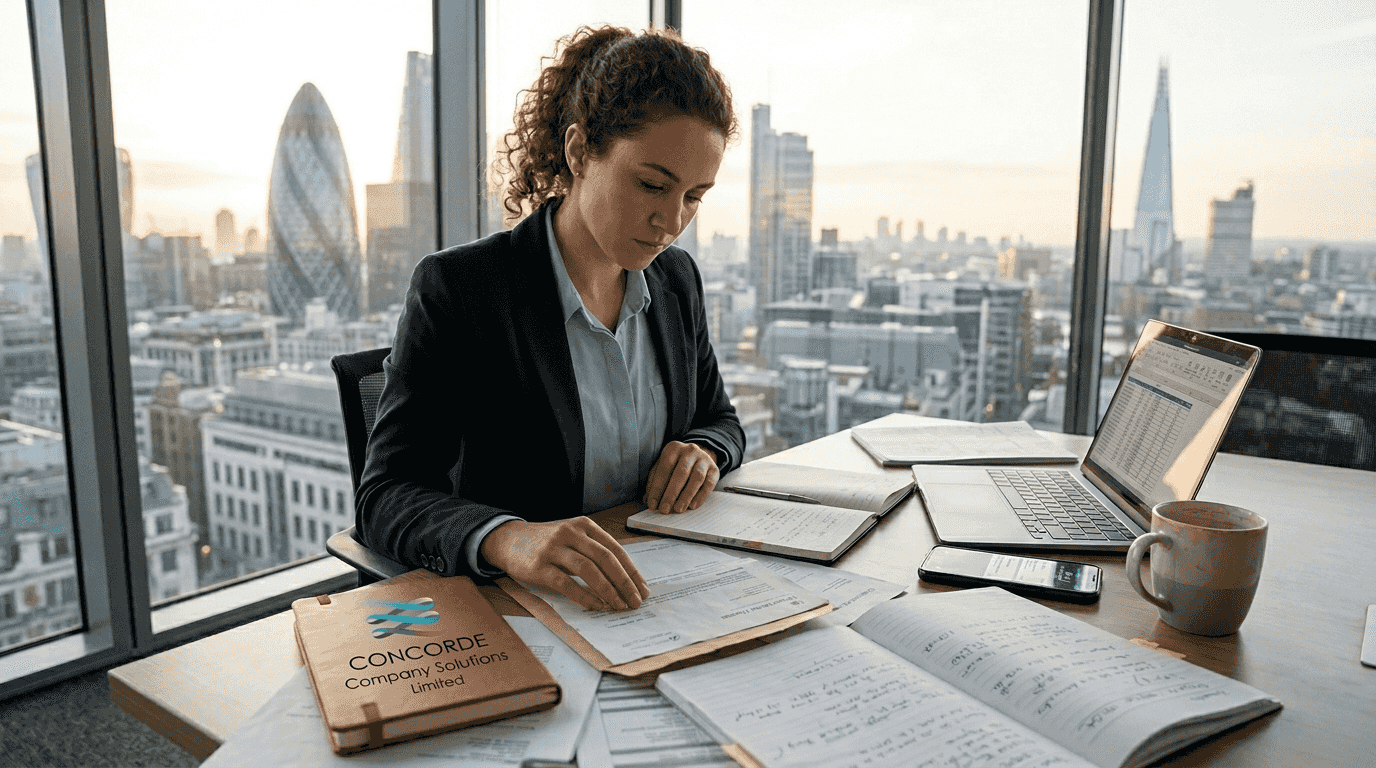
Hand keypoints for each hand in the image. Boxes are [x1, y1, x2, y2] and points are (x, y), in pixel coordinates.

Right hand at [480, 518, 649, 611]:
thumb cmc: (546, 543)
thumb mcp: (572, 537)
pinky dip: (585, 596)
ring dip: (608, 591)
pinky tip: (596, 606)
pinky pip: (567, 584)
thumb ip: (593, 550)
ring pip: (589, 570)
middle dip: (625, 583)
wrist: (508, 540)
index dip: (631, 571)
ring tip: (619, 606)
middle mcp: (570, 533)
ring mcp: (554, 548)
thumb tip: (624, 579)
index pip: (615, 549)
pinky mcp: (539, 566)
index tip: (642, 589)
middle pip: (606, 559)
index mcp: (583, 525)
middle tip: (635, 601)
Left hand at [644, 441, 718, 514]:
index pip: (664, 468)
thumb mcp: (663, 468)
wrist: (697, 457)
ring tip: (678, 509)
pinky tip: (692, 506)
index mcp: (673, 448)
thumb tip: (648, 499)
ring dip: (686, 496)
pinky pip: (709, 483)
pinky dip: (700, 496)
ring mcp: (704, 459)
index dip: (658, 488)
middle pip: (681, 473)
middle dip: (671, 493)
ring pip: (697, 478)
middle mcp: (689, 450)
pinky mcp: (714, 469)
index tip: (653, 504)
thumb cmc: (675, 465)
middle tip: (665, 509)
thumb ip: (654, 482)